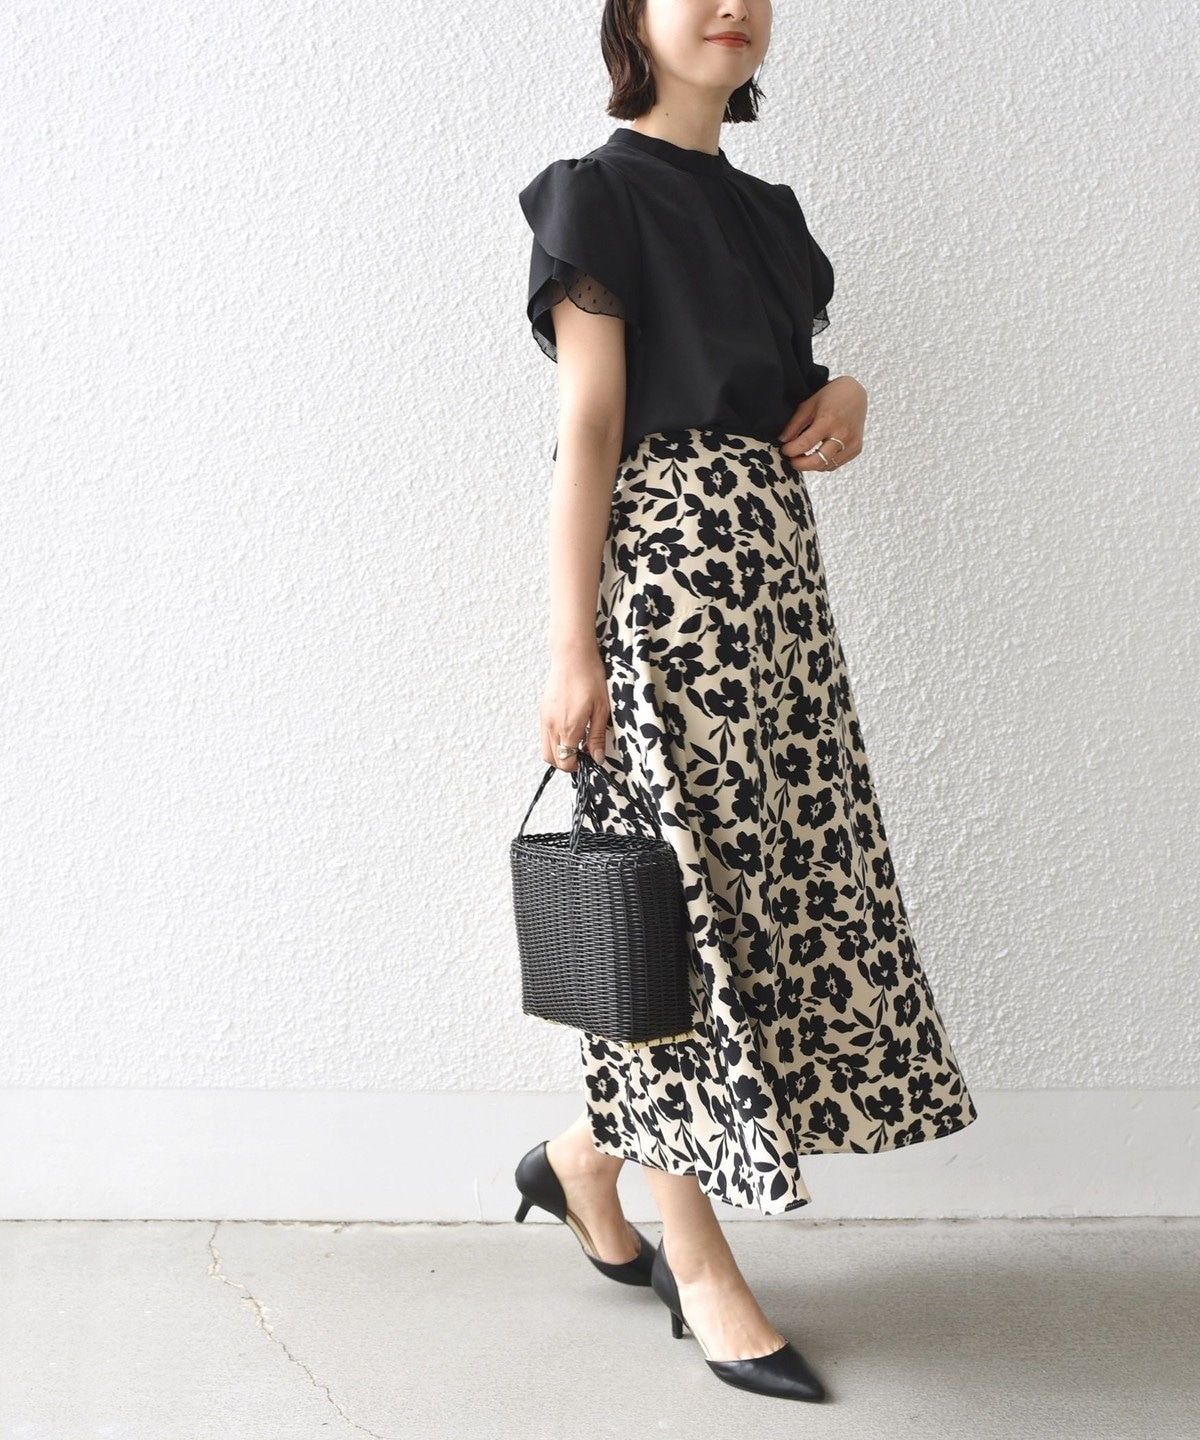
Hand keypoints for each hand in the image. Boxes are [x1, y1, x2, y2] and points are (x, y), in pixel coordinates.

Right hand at [539, 646, 609, 770]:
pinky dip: (554, 740)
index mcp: (568, 727)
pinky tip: (569, 730)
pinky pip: (544, 735)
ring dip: (559, 752)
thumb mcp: (601, 709)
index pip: (566, 761)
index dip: (578, 766)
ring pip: (546, 748)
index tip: (588, 760)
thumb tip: (597, 757)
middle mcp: (552, 725)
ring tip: (577, 741)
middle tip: (583, 755)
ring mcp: (544, 718)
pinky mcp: (542, 711)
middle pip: (552, 759)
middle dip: (567, 762)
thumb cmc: (589, 677)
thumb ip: (596, 736)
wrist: (572, 656)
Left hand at [777, 376, 866, 471]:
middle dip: (800, 465)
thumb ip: (795, 424)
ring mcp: (852, 443)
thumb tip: (783, 440)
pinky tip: (818, 453)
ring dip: (812, 465)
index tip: (784, 450)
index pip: (805, 444)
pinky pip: (835, 464)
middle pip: (817, 462)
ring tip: (804, 455)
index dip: (791, 450)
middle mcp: (843, 434)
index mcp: (829, 421)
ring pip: (826, 466)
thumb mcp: (809, 404)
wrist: (856, 394)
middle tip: (791, 460)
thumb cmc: (832, 396)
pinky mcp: (856, 449)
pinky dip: (824, 463)